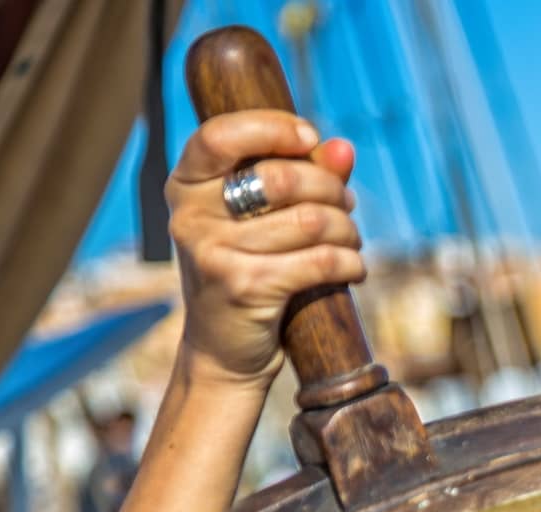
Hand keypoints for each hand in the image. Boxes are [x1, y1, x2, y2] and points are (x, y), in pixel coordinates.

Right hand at [166, 109, 364, 386]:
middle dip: (330, 189)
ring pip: (310, 221)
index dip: (272, 127)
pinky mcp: (244, 287)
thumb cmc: (248, 274)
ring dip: (346, 230)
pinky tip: (354, 269)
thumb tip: (343, 147)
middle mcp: (191, 215)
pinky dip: (349, 263)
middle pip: (281, 177)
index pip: (220, 135)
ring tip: (351, 241)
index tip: (310, 137)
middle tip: (347, 205)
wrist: (223, 354)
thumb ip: (301, 178)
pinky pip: (319, 260)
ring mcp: (213, 253)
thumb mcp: (261, 222)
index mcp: (186, 186)